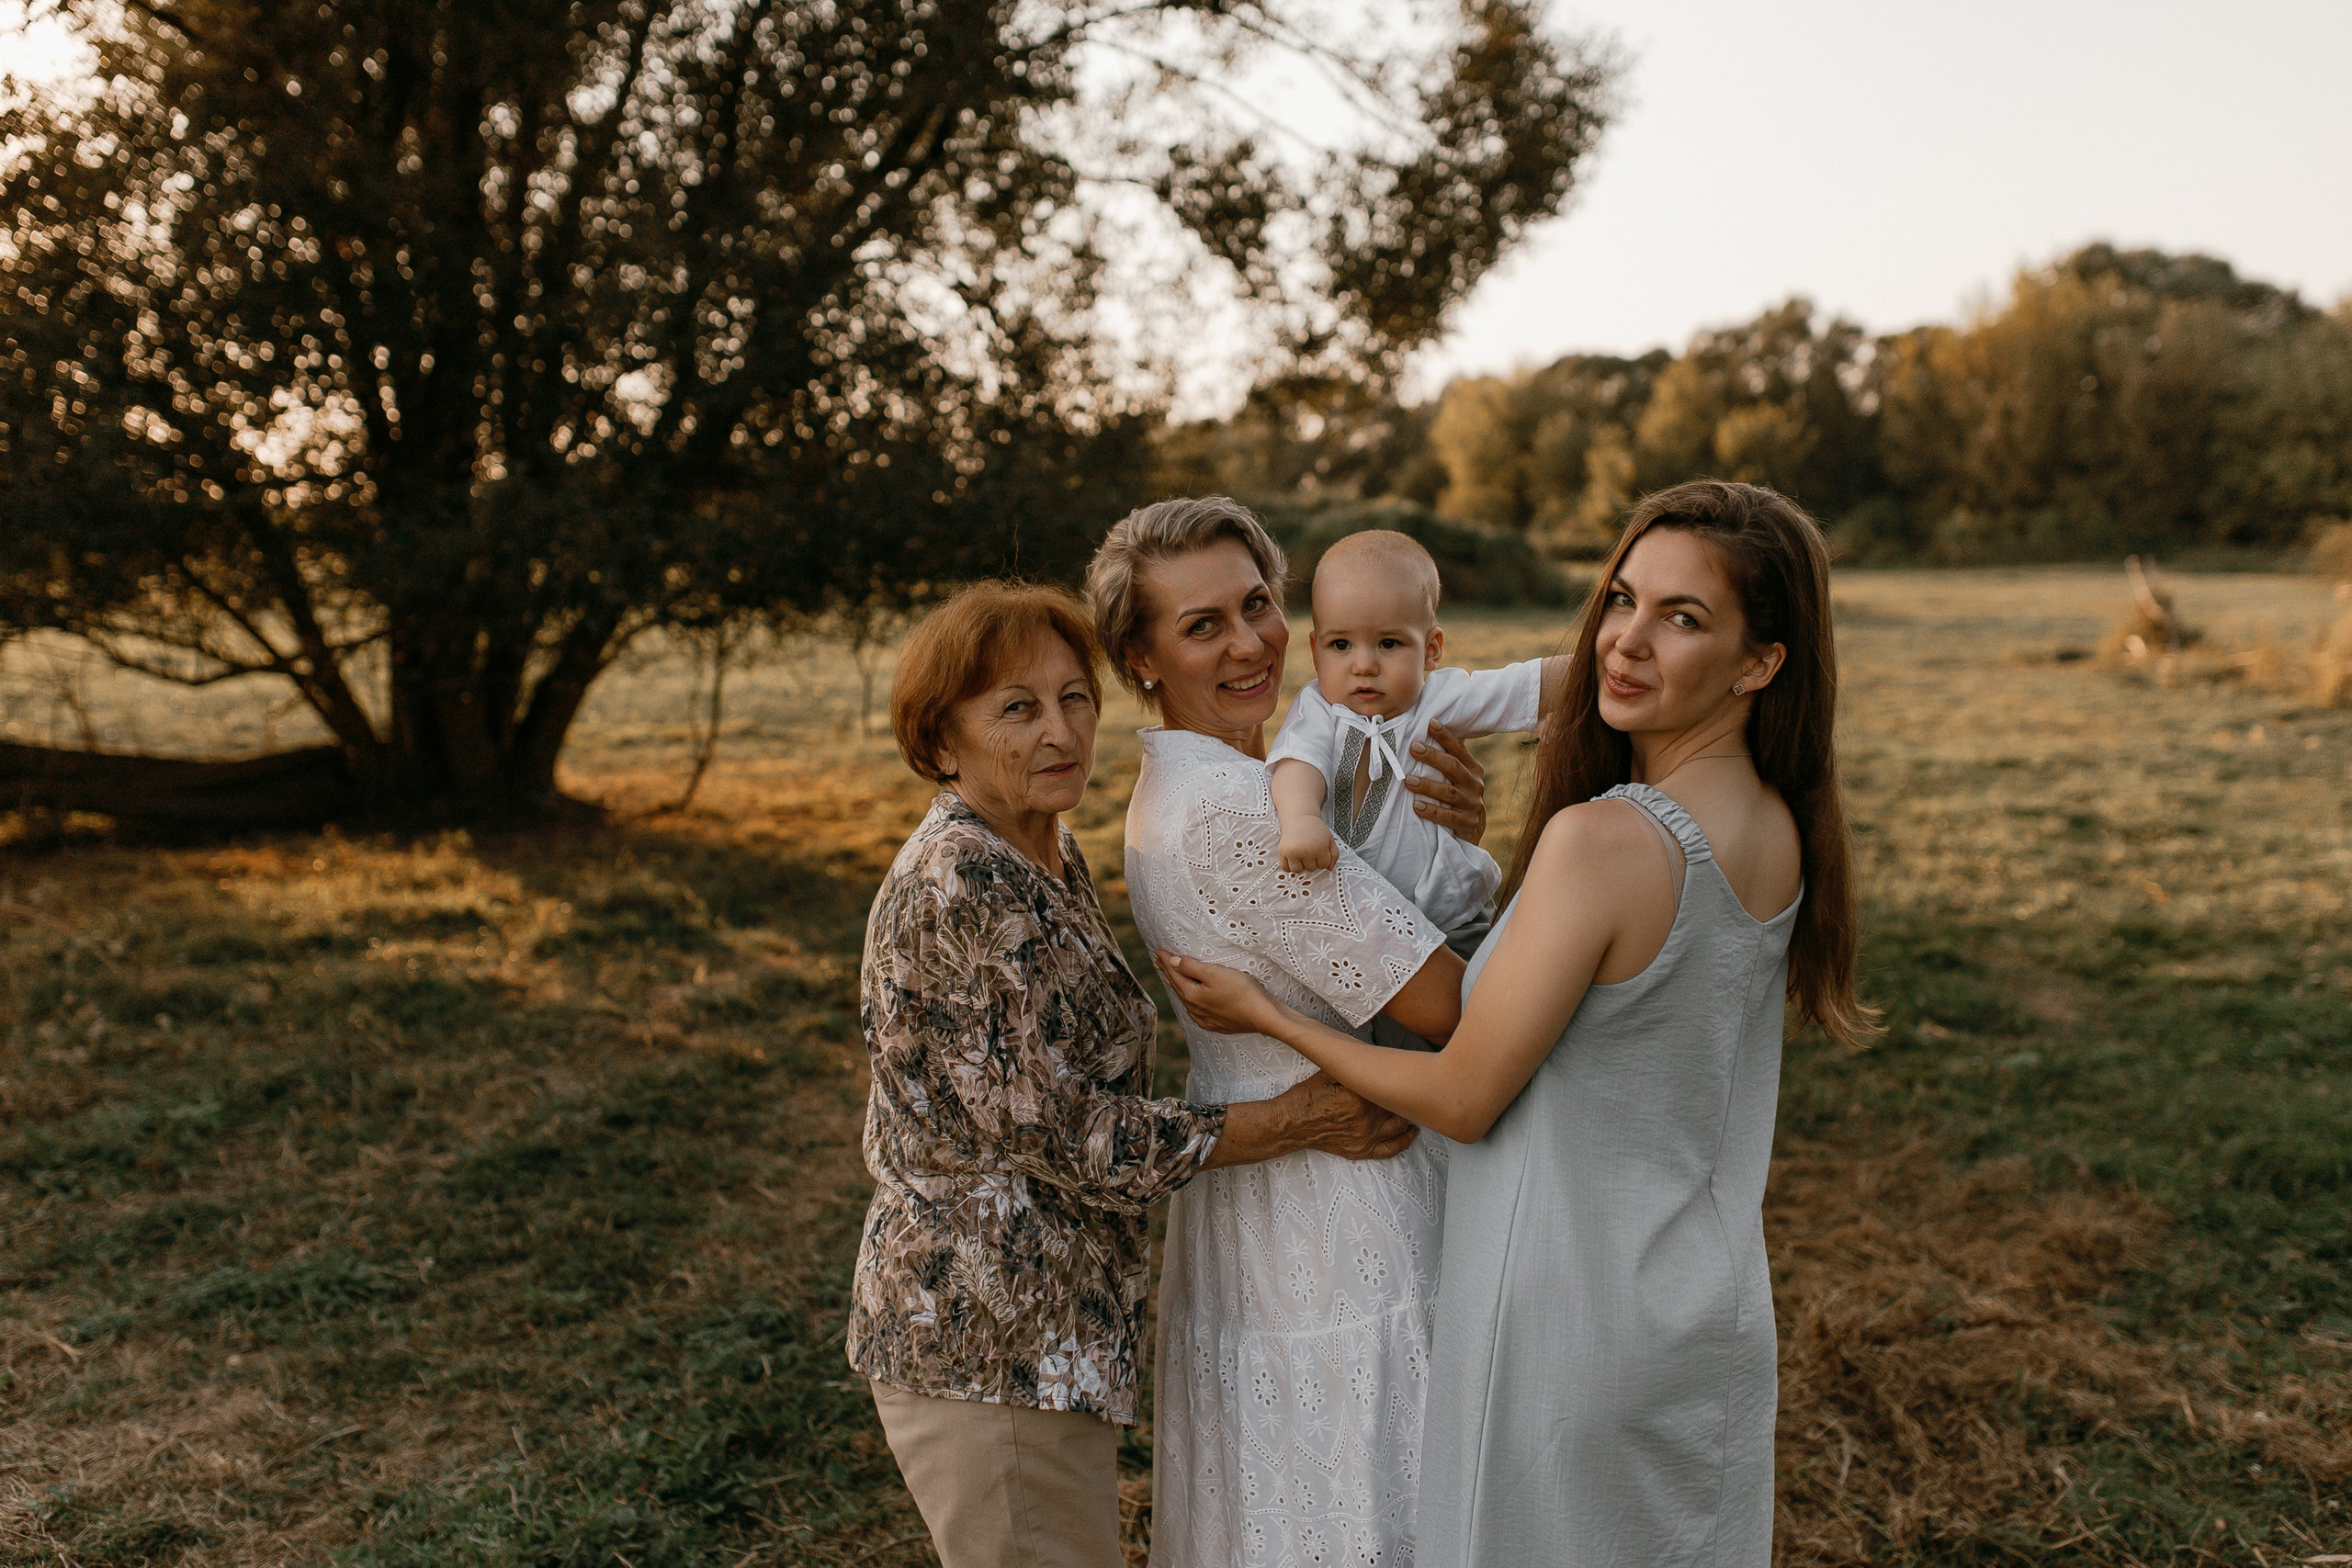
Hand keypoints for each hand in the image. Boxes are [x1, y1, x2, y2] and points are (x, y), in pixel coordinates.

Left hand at [1154, 951, 1281, 1035]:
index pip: (1174, 973)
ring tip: (1169, 977)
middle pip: (1177, 986)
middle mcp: (1194, 1008)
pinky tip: (1191, 1000)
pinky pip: (1195, 1010)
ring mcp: (1205, 1018)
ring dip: (1177, 986)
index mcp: (1191, 994)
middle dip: (1167, 972)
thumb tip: (1171, 962)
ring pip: (1185, 999)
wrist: (1262, 1016)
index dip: (1165, 960)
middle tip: (1158, 962)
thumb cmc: (1241, 991)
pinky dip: (1189, 1000)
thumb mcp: (1214, 973)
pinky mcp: (1216, 1023)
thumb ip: (1191, 967)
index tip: (1156, 951)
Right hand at [1278, 818, 1337, 872]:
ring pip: (1297, 870)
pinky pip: (1285, 868)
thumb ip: (1334, 855)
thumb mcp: (1329, 839)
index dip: (1321, 859)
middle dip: (1311, 861)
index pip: (1323, 865)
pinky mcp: (1282, 852)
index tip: (1318, 850)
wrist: (1298, 818)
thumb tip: (1330, 869)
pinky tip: (1292, 856)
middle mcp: (1306, 851)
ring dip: (1299, 865)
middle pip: (1310, 869)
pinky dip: (1288, 865)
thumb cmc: (1315, 830)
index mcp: (1320, 848)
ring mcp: (1293, 852)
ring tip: (1300, 854)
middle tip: (1308, 849)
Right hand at [1284, 1070, 1417, 1160]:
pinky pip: (1390, 1149)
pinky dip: (1404, 1141)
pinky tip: (1411, 1132)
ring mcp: (1364, 1138)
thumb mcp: (1328, 1074)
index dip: (1398, 1079)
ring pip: (1399, 1126)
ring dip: (1408, 1116)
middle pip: (1397, 1106)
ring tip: (1413, 1106)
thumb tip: (1373, 1060)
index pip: (1389, 1088)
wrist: (1290, 1123)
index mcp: (1359, 1098)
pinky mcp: (1360, 1150)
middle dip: (1405, 1096)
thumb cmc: (1307, 1097)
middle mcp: (1366, 1120)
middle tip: (1411, 1086)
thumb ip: (1352, 1069)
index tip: (1403, 1071)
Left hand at [1405, 721, 1485, 844]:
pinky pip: (1448, 817)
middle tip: (1413, 748)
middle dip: (1433, 757)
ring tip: (1408, 781)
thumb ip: (1446, 765)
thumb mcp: (1456, 781)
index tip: (1430, 723)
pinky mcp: (1469, 824)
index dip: (1446, 736)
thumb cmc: (1457, 801)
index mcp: (1473, 770)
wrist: (1471, 835)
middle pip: (1454, 767)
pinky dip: (1432, 811)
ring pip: (1449, 792)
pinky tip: (1417, 806)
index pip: (1459, 750)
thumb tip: (1419, 739)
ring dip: (1428, 785)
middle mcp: (1476, 785)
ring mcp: (1474, 805)